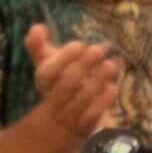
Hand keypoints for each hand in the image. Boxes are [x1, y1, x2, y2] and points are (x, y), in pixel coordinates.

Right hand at [24, 22, 120, 140]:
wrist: (61, 123)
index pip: (48, 73)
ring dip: (97, 81)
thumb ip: (38, 45)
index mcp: (44, 82)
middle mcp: (54, 99)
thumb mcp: (47, 64)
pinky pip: (93, 115)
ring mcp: (69, 114)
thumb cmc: (57, 83)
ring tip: (110, 65)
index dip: (63, 59)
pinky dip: (103, 101)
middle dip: (83, 66)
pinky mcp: (84, 125)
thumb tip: (38, 27)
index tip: (79, 44)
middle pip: (66, 85)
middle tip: (99, 49)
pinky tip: (113, 87)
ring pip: (81, 99)